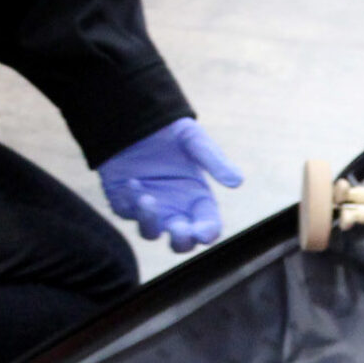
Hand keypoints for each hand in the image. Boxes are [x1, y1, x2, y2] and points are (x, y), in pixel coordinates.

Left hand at [96, 118, 242, 252]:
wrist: (135, 121)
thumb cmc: (170, 131)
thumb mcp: (194, 141)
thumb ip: (214, 161)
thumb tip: (237, 182)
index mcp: (197, 197)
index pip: (209, 225)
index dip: (208, 232)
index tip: (203, 233)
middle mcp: (175, 208)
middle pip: (182, 241)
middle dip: (182, 240)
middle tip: (179, 229)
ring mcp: (150, 209)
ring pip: (151, 233)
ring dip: (151, 223)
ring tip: (148, 200)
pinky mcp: (125, 203)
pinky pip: (128, 213)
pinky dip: (131, 202)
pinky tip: (133, 182)